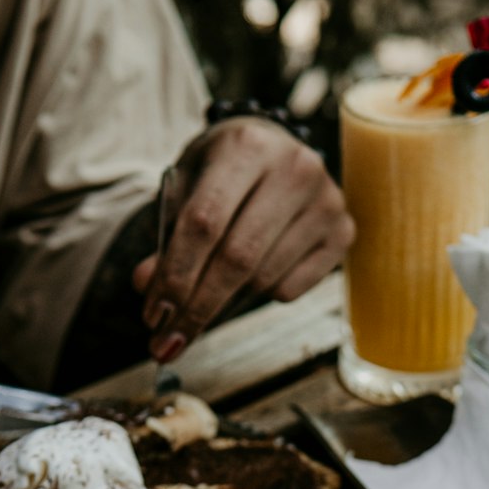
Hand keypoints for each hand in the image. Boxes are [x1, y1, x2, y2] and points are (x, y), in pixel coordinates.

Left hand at [133, 117, 354, 361]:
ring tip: (207, 296)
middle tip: (169, 342)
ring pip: (263, 280)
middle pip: (237, 259)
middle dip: (198, 307)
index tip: (153, 316)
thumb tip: (145, 286)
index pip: (204, 223)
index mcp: (247, 146)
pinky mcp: (342, 232)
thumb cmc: (224, 173)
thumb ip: (168, 238)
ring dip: (226, 302)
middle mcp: (295, 168)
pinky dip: (261, 294)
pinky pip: (290, 289)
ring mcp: (326, 201)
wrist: (276, 149)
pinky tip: (254, 272)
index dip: (176, 275)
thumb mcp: (188, 190)